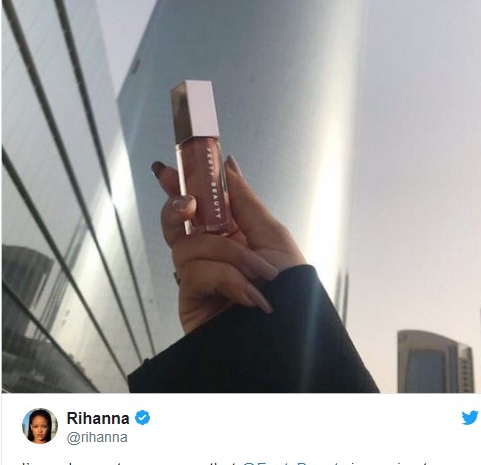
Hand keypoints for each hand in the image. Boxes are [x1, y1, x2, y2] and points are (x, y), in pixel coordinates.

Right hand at [152, 156, 305, 333]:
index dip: (182, 184)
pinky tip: (247, 294)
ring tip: (257, 273)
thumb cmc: (291, 287)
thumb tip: (227, 163)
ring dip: (227, 255)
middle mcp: (211, 251)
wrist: (292, 336)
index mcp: (231, 232)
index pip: (200, 203)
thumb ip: (243, 199)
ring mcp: (198, 276)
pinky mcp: (191, 300)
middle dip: (176, 208)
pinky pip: (194, 273)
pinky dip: (225, 278)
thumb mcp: (272, 235)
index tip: (168, 167)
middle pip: (175, 222)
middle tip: (187, 205)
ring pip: (187, 245)